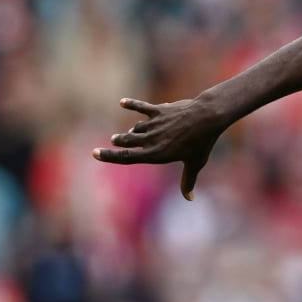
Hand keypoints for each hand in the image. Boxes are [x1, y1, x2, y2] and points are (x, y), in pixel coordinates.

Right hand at [92, 97, 228, 199]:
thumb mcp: (195, 163)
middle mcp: (151, 139)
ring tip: (126, 133)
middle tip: (115, 140)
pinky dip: (131, 104)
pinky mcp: (158, 111)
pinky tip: (122, 102)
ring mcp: (153, 124)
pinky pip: (141, 107)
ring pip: (135, 128)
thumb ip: (188, 181)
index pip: (127, 157)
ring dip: (130, 130)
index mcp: (156, 154)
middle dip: (119, 141)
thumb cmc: (202, 143)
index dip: (109, 156)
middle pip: (127, 141)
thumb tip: (189, 198)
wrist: (207, 118)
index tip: (94, 153)